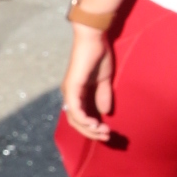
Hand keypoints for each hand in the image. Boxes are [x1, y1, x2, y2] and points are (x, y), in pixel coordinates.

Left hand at [59, 23, 114, 140]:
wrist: (94, 39)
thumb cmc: (98, 55)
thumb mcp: (104, 80)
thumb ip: (103, 95)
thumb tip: (105, 112)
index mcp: (76, 93)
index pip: (80, 117)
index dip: (92, 128)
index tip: (108, 133)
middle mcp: (69, 95)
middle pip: (76, 122)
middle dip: (91, 132)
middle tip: (107, 137)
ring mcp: (69, 92)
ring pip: (74, 119)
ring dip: (89, 128)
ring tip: (103, 132)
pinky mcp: (72, 87)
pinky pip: (75, 109)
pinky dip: (83, 119)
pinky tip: (94, 124)